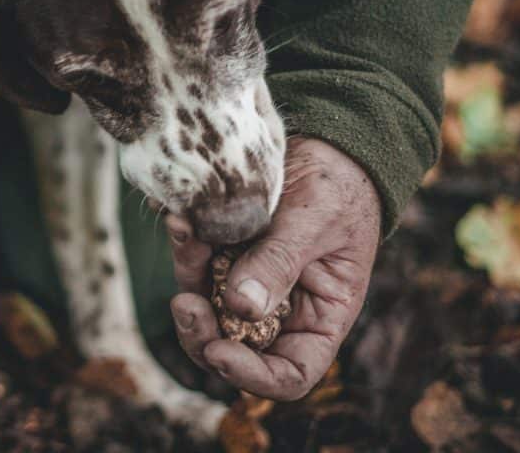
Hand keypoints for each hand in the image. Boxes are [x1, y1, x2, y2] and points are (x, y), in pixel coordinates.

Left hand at [167, 138, 381, 399]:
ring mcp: (246, 284)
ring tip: (183, 233)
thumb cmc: (340, 187)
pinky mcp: (222, 255)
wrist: (326, 142)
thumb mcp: (316, 223)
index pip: (288, 375)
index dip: (253, 376)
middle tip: (183, 303)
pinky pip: (196, 263)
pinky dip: (185, 245)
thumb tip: (240, 308)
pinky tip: (179, 218)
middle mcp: (280, 311)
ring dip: (186, 278)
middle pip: (232, 348)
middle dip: (201, 333)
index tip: (220, 352)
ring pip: (204, 307)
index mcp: (319, 319)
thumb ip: (279, 264)